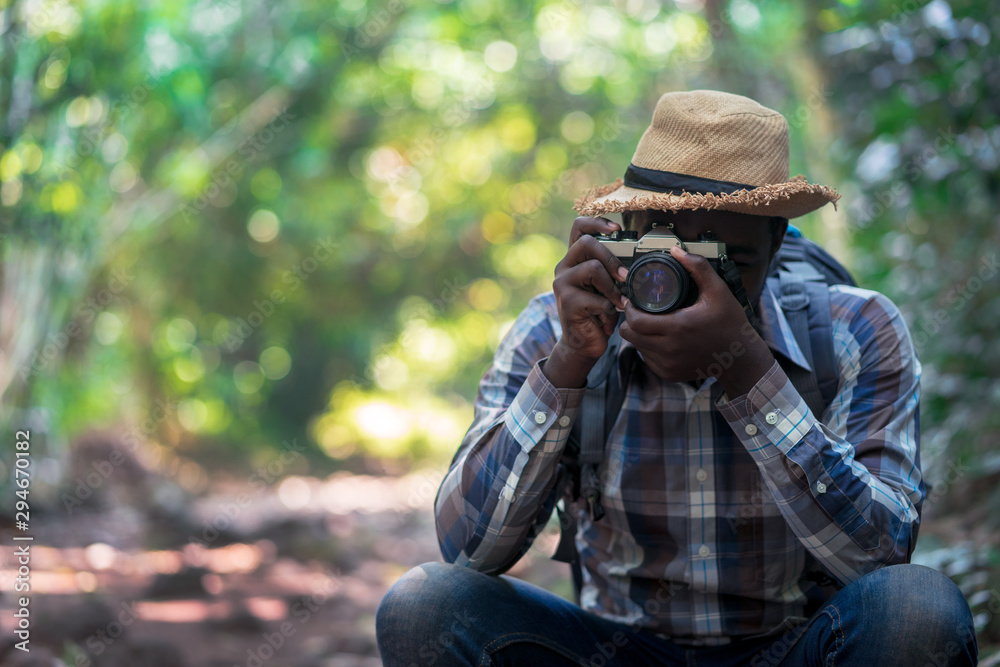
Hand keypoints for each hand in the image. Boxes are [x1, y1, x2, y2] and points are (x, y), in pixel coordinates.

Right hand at [545, 217, 628, 387]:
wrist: (584, 343)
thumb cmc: (598, 312)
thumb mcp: (606, 286)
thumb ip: (612, 270)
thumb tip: (639, 258)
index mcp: (574, 259)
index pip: (579, 227)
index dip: (597, 222)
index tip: (617, 230)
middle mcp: (564, 267)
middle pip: (586, 244)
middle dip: (611, 258)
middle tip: (624, 277)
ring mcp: (562, 284)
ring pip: (593, 269)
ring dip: (612, 288)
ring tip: (619, 303)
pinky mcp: (567, 303)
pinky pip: (597, 299)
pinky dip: (609, 312)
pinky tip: (607, 321)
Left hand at [618, 245, 774, 396]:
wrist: (740, 358)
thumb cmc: (730, 323)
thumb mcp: (718, 290)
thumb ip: (698, 267)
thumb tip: (676, 250)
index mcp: (677, 327)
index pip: (635, 322)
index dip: (630, 310)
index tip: (634, 301)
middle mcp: (669, 349)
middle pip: (629, 335)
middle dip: (630, 321)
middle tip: (639, 310)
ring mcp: (668, 364)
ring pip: (636, 347)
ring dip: (638, 335)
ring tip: (649, 323)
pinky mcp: (669, 374)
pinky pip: (646, 359)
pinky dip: (648, 348)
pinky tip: (659, 338)